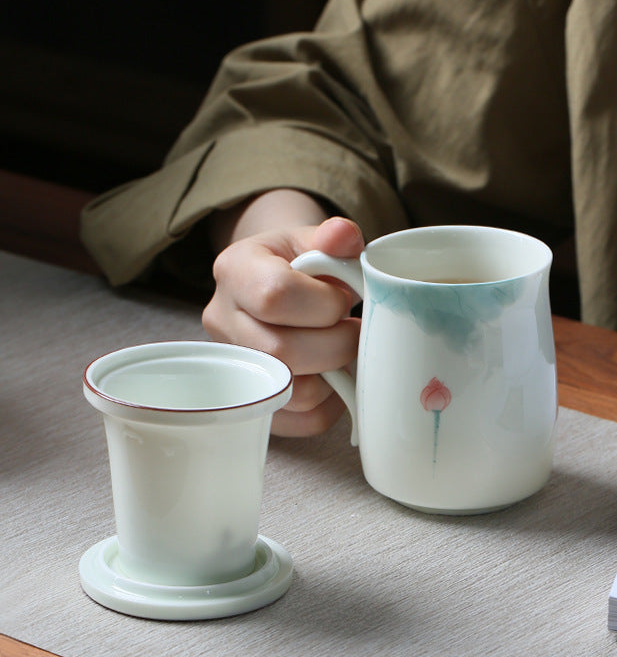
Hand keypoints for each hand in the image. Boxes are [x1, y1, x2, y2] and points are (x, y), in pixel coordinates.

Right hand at [202, 215, 364, 436]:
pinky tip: (334, 374)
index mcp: (235, 269)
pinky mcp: (255, 400)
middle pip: (280, 350)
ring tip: (344, 350)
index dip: (323, 303)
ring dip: (334, 374)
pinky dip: (331, 402)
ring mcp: (232, 365)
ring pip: (289, 391)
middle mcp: (221, 319)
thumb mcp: (313, 239)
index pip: (275, 296)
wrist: (279, 287)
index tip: (342, 299)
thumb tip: (344, 235)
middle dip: (336, 343)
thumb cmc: (302, 264)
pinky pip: (299, 420)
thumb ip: (334, 236)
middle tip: (355, 330)